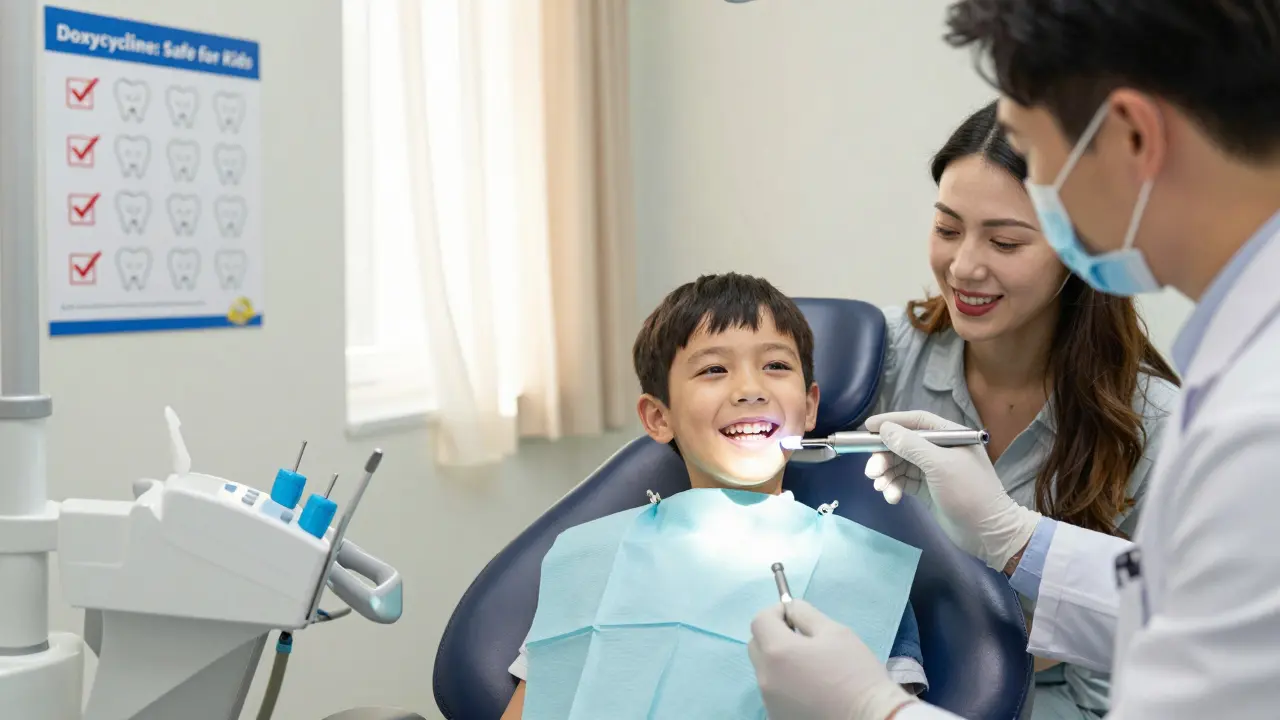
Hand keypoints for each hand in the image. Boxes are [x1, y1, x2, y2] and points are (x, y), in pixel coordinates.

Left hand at [748, 599, 916, 719]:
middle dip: (773, 635)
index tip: (794, 616)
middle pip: (757, 645)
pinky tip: (810, 688)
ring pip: (765, 670)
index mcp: (778, 652)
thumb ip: (806, 614)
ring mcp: (769, 701)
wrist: (870, 718)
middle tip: (801, 638)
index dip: (776, 613)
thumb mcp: (835, 632)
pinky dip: (785, 684)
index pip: (760, 621)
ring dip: (779, 661)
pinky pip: (773, 692)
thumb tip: (790, 609)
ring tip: (810, 666)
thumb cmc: (856, 673)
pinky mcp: (777, 717)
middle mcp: (766, 678)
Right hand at [864, 410, 1040, 571]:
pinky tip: (892, 498)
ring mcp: (934, 471)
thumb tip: (886, 430)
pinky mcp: (928, 489)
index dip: (892, 422)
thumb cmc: (968, 492)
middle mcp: (940, 450)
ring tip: (881, 488)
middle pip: (903, 444)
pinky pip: (904, 481)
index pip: (916, 422)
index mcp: (950, 436)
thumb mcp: (939, 465)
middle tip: (871, 472)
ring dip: (887, 474)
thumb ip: (911, 446)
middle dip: (885, 456)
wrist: (988, 532)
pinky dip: (894, 487)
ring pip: (900, 464)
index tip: (867, 428)